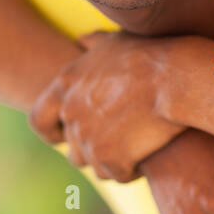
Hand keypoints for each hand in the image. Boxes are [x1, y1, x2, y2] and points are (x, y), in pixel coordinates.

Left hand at [29, 31, 183, 181]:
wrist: (175, 77)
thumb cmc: (151, 54)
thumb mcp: (115, 41)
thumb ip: (93, 44)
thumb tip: (82, 39)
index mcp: (66, 84)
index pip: (38, 119)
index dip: (51, 132)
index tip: (65, 138)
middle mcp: (70, 112)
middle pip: (73, 148)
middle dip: (95, 149)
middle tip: (121, 143)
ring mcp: (87, 137)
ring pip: (95, 165)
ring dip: (113, 161)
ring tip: (138, 149)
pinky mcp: (108, 157)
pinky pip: (116, 174)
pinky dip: (132, 170)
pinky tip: (149, 156)